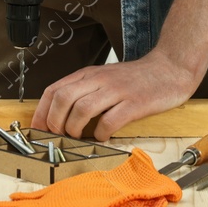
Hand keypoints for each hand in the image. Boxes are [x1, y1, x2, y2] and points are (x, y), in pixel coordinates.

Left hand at [30, 48, 199, 140]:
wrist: (168, 69)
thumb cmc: (135, 79)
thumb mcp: (103, 78)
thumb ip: (84, 91)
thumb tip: (59, 116)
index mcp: (89, 74)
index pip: (54, 90)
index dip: (42, 112)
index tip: (38, 129)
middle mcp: (100, 80)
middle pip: (63, 98)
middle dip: (54, 122)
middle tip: (58, 136)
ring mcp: (117, 91)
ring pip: (82, 109)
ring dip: (74, 128)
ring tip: (78, 137)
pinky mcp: (134, 103)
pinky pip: (110, 121)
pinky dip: (101, 133)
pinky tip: (103, 136)